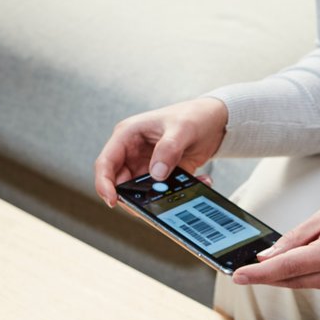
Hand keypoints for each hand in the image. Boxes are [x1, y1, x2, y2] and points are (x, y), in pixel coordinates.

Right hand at [94, 97, 228, 206]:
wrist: (215, 120)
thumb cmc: (193, 115)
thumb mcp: (182, 128)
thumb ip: (168, 149)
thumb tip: (156, 174)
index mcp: (128, 135)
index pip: (106, 163)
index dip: (104, 184)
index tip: (113, 201)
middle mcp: (133, 152)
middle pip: (120, 183)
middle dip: (134, 197)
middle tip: (152, 204)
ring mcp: (147, 166)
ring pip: (140, 192)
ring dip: (158, 197)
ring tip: (180, 190)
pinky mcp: (162, 176)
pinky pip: (161, 192)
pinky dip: (176, 194)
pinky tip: (197, 181)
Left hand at [232, 187, 319, 294]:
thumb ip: (292, 241)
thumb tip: (266, 258)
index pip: (288, 268)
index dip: (259, 274)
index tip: (238, 276)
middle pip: (293, 280)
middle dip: (268, 275)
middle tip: (247, 268)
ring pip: (305, 283)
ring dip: (289, 273)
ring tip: (288, 254)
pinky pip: (319, 283)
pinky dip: (307, 274)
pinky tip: (307, 260)